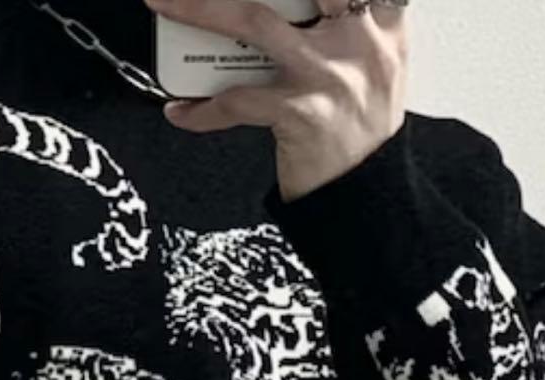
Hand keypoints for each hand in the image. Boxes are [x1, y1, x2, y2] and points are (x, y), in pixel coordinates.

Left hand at [141, 0, 409, 201]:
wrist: (368, 195)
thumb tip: (286, 11)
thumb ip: (348, 27)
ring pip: (255, 21)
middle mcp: (359, 39)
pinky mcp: (301, 113)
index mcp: (380, 22)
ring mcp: (327, 75)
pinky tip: (180, 112)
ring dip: (200, 9)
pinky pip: (238, 102)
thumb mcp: (376, 67)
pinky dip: (202, 110)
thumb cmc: (363, 130)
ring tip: (164, 4)